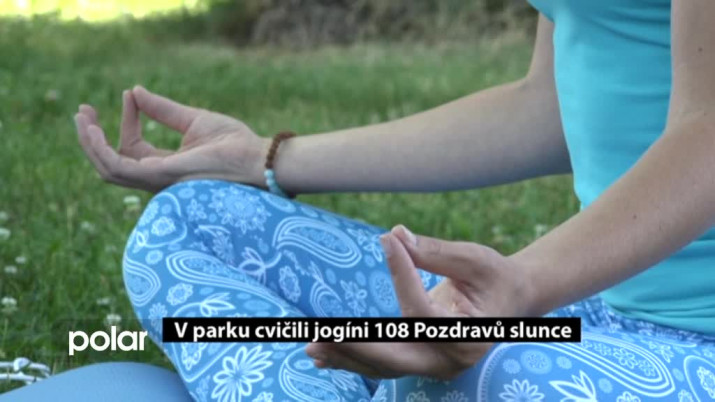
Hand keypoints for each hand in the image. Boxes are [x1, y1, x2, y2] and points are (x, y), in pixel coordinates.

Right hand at [74, 86, 269, 191]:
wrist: (255, 158)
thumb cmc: (234, 144)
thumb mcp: (193, 119)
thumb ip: (163, 109)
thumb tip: (136, 91)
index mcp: (166, 165)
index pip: (132, 147)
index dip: (126, 120)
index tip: (129, 95)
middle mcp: (158, 177)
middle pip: (113, 163)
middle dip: (93, 138)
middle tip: (82, 111)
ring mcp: (157, 179)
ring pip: (109, 168)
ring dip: (90, 143)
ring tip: (82, 117)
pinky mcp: (160, 175)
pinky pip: (119, 167)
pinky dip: (101, 149)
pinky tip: (94, 130)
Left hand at [305, 225, 531, 379]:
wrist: (512, 300)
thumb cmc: (495, 276)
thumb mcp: (474, 259)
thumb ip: (435, 252)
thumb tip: (395, 236)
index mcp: (468, 335)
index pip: (421, 310)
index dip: (403, 274)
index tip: (388, 240)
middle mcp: (450, 359)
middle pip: (395, 357)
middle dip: (355, 345)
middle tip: (319, 333)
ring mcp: (435, 366)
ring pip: (384, 366)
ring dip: (347, 356)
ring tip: (312, 345)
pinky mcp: (422, 361)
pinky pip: (384, 365)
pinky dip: (354, 360)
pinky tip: (324, 357)